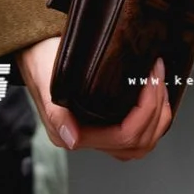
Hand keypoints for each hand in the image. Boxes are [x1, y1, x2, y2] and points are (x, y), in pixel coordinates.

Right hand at [19, 32, 172, 159]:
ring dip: (159, 115)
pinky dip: (154, 115)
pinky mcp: (107, 123)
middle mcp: (89, 139)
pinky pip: (139, 132)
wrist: (34, 50)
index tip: (150, 78)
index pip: (125, 135)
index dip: (146, 109)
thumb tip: (72, 139)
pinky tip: (155, 93)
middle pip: (139, 143)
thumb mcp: (46, 81)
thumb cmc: (41, 61)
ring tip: (159, 83)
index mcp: (75, 134)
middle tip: (157, 76)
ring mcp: (100, 134)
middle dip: (157, 109)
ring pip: (142, 142)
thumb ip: (56, 113)